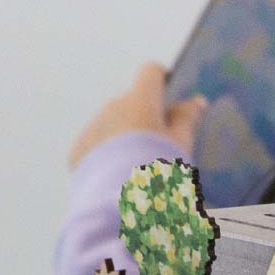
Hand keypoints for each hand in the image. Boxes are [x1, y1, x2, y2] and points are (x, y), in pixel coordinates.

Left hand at [71, 63, 205, 166]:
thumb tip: (196, 101)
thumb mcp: (181, 145)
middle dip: (142, 117)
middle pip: (131, 102)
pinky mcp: (79, 150)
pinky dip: (105, 154)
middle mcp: (113, 106)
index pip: (150, 72)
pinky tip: (115, 178)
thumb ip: (187, 119)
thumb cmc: (158, 168)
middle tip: (156, 148)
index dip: (161, 81)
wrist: (119, 202)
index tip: (169, 96)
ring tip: (135, 169)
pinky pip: (96, 144)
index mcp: (141, 100)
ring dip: (123, 136)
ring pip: (112, 123)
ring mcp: (93, 127)